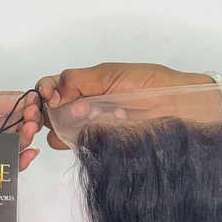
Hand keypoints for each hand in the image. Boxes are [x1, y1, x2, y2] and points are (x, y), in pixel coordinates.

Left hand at [0, 75, 43, 169]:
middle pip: (13, 131)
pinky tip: (18, 161)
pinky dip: (8, 167)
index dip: (27, 109)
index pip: (12, 108)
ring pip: (6, 151)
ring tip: (27, 145)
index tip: (35, 109)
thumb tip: (18, 99)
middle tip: (31, 127)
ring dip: (21, 148)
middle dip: (27, 129)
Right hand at [35, 63, 210, 148]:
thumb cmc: (153, 85)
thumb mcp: (111, 74)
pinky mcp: (101, 147)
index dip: (42, 93)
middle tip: (55, 112)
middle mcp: (84, 108)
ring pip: (62, 133)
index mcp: (84, 86)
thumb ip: (79, 80)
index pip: (50, 89)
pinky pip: (82, 147)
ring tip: (89, 116)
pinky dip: (85, 139)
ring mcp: (91, 129)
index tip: (45, 97)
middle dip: (44, 114)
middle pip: (49, 114)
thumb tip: (51, 93)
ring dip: (66, 127)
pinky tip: (103, 126)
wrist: (180, 108)